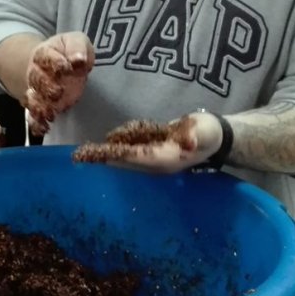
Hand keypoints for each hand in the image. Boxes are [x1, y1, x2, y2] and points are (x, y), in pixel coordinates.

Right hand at [25, 32, 93, 135]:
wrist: (58, 63)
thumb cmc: (69, 51)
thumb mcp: (77, 41)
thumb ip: (77, 48)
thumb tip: (78, 59)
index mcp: (44, 53)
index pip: (46, 57)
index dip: (55, 63)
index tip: (66, 67)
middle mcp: (36, 72)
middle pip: (36, 80)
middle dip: (46, 87)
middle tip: (58, 92)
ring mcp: (37, 91)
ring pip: (32, 99)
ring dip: (40, 107)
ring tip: (51, 114)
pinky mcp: (41, 106)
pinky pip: (34, 116)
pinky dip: (37, 123)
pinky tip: (44, 128)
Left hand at [73, 112, 222, 173]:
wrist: (214, 137)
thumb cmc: (208, 133)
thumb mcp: (204, 132)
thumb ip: (196, 135)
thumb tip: (189, 141)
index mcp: (165, 159)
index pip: (136, 157)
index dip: (117, 154)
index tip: (99, 152)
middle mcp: (155, 164)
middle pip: (124, 162)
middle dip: (104, 159)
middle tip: (80, 156)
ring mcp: (153, 160)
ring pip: (124, 159)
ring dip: (106, 156)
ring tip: (84, 153)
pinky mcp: (151, 153)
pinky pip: (129, 153)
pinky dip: (115, 150)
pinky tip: (103, 146)